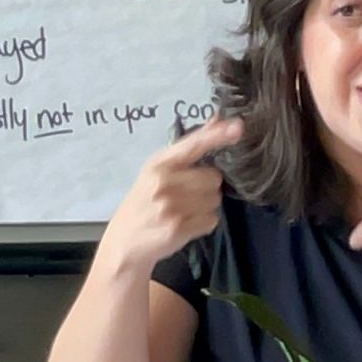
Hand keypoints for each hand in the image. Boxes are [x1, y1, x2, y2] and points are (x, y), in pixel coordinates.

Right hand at [97, 116, 240, 275]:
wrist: (124, 241)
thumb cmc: (144, 203)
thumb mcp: (158, 171)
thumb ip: (189, 147)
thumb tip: (217, 119)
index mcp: (159, 163)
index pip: (194, 144)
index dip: (217, 135)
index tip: (237, 127)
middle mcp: (164, 182)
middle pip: (213, 177)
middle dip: (206, 187)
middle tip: (186, 196)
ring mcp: (171, 206)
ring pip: (214, 199)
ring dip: (205, 207)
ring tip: (183, 211)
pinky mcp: (178, 228)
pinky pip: (211, 220)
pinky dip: (203, 224)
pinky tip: (185, 224)